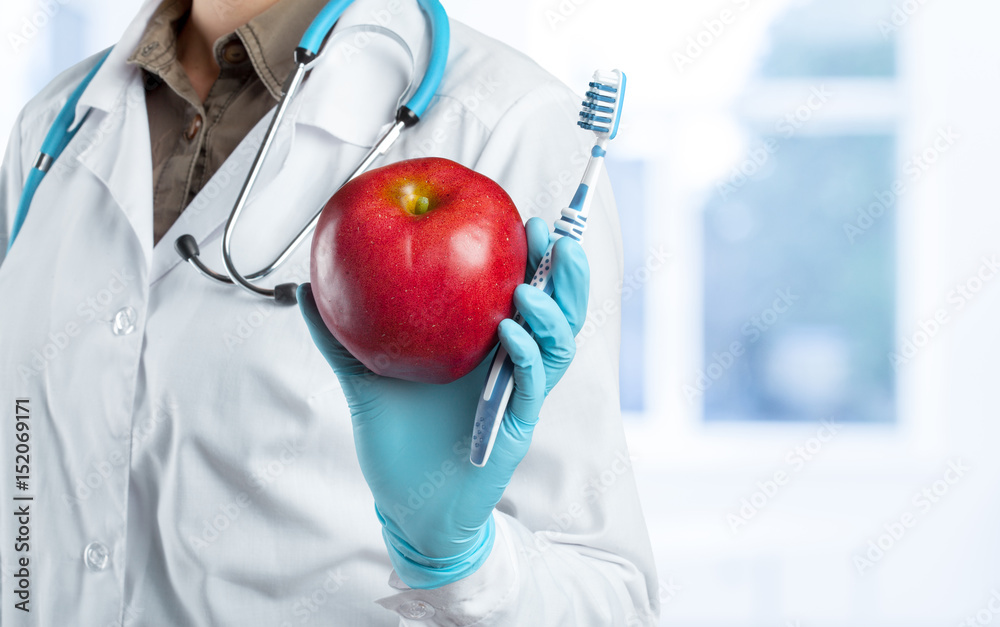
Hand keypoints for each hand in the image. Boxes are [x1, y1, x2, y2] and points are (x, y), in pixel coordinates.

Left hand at [297, 217, 588, 588]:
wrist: (408, 505)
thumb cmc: (396, 441)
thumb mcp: (364, 379)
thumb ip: (340, 336)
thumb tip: (306, 289)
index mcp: (484, 344)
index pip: (523, 290)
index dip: (533, 256)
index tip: (521, 220)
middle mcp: (510, 363)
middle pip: (557, 309)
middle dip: (564, 271)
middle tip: (551, 236)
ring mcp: (517, 393)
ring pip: (558, 344)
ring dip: (551, 311)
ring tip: (526, 286)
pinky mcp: (516, 424)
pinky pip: (532, 384)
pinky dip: (527, 356)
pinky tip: (510, 334)